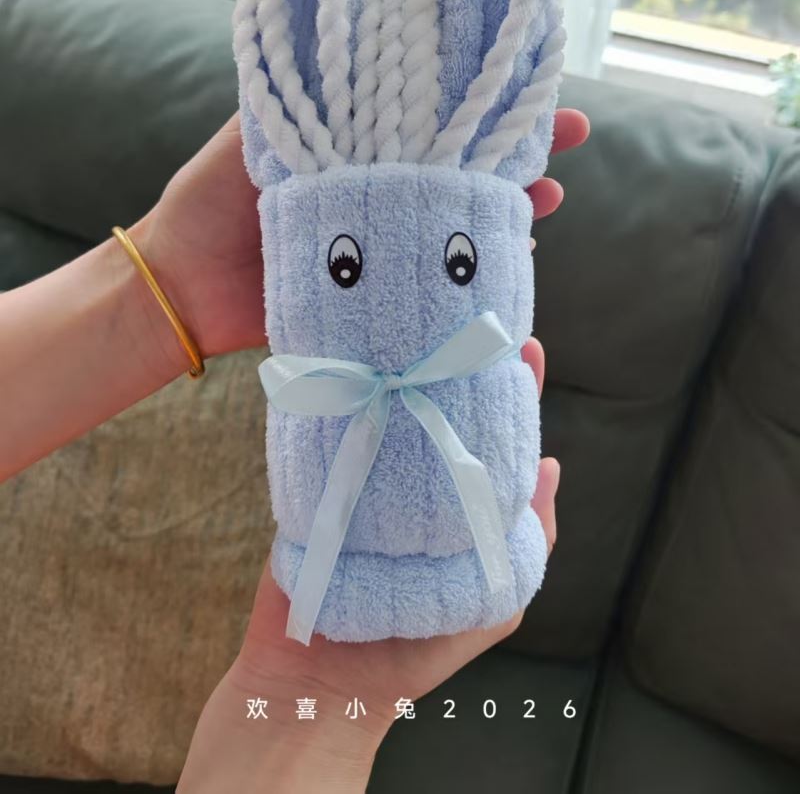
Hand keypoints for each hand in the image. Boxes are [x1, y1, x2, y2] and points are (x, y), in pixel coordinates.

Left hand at [135, 108, 589, 363]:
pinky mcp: (381, 290)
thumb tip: (351, 32)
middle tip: (569, 138)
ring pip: (461, 221)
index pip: (431, 113)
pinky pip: (439, 279)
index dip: (481, 95)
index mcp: (356, 148)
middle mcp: (378, 190)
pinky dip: (477, 270)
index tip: (532, 77)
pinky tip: (510, 257)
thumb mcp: (255, 135)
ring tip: (547, 200)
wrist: (181, 284)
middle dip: (519, 151)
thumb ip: (301, 95)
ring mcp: (384, 241)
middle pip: (462, 165)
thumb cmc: (210, 200)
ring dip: (511, 210)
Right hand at [177, 347, 560, 792]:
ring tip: (421, 323)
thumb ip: (528, 541)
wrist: (316, 685)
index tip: (525, 347)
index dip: (511, 390)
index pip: (492, 434)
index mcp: (459, 503)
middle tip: (473, 315)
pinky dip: (350, 391)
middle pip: (441, 407)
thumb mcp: (495, 602)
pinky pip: (336, 426)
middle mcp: (415, 481)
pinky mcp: (321, 476)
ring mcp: (367, 473)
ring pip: (391, 408)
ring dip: (405, 367)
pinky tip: (361, 353)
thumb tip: (550, 464)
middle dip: (458, 361)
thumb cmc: (414, 653)